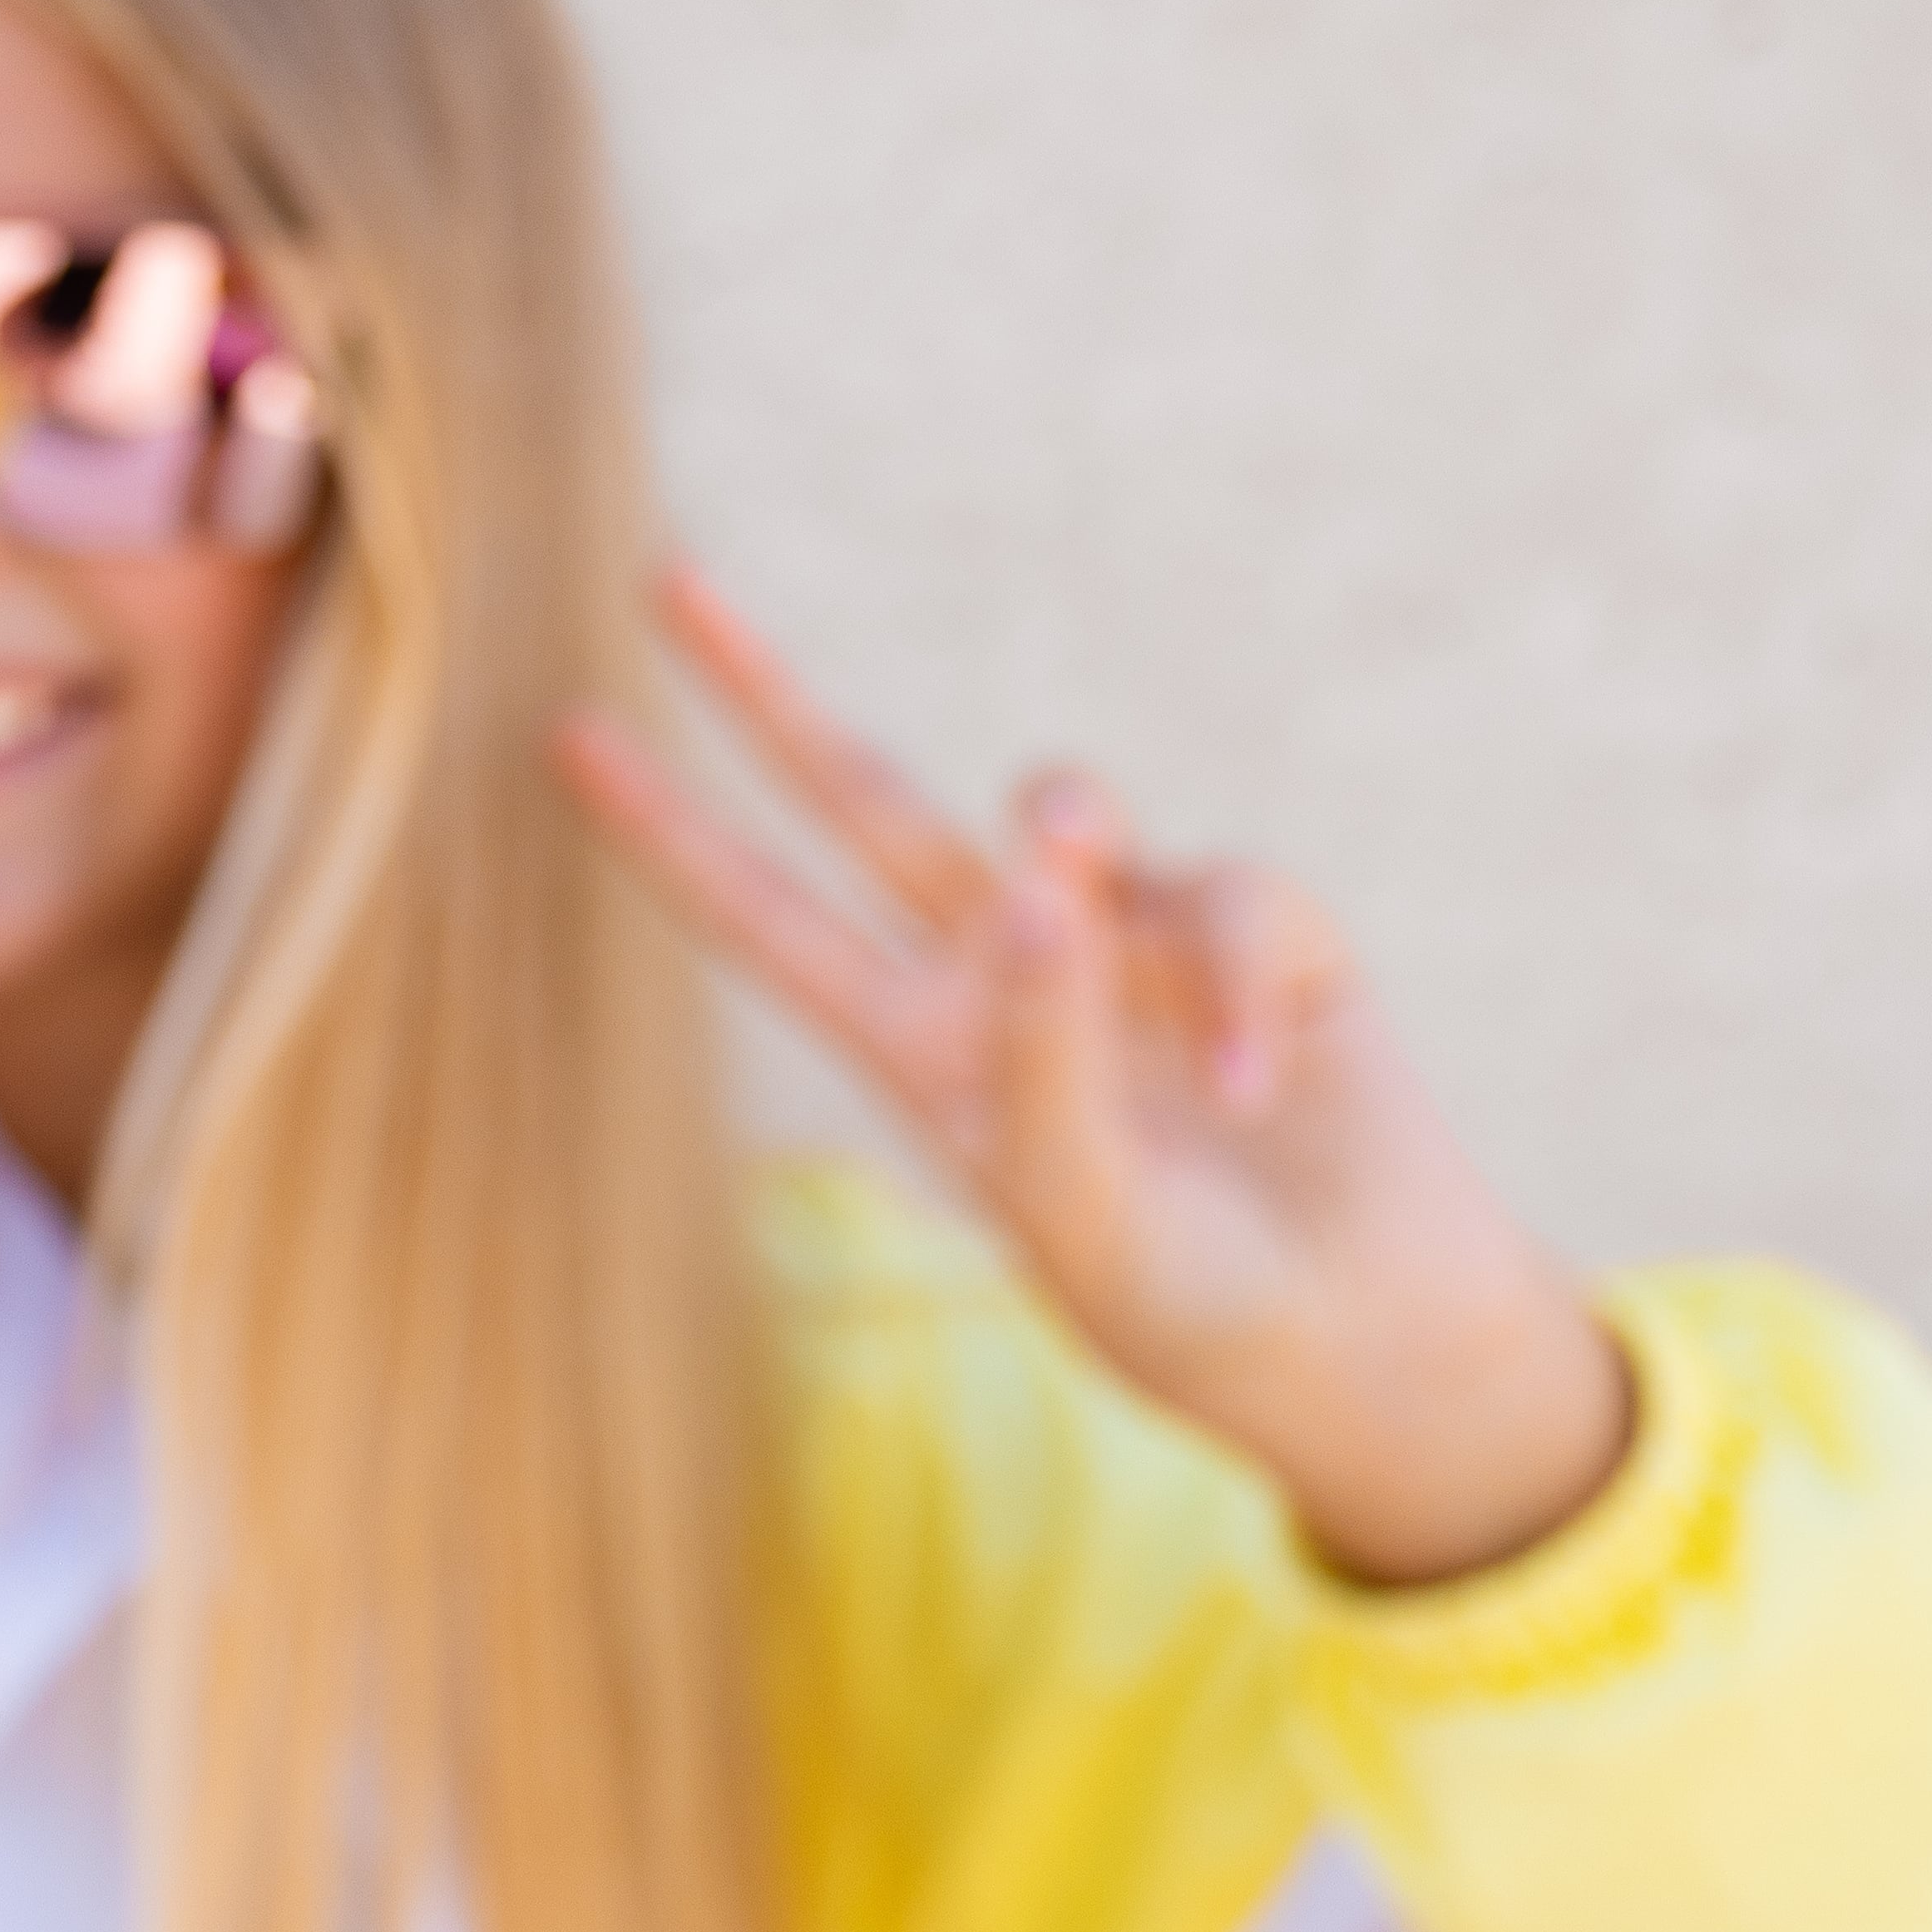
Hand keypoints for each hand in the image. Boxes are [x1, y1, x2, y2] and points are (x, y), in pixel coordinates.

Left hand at [554, 572, 1630, 1587]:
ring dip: (1060, 822)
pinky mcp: (1259, 936)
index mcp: (923, 1053)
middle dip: (768, 699)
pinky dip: (1234, 988)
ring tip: (1067, 866)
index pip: (768, 922)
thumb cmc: (1195, 1306)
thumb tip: (1030, 882)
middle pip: (865, 803)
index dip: (671, 837)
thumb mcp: (1079, 1214)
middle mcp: (1006, 974)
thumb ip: (1041, 1057)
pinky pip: (1233, 900)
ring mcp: (1128, 940)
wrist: (1368, 1346)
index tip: (563, 738)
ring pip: (1058, 808)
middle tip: (660, 585)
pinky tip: (1246, 1084)